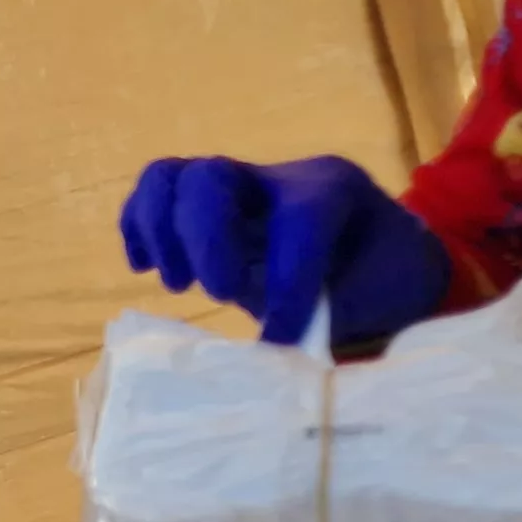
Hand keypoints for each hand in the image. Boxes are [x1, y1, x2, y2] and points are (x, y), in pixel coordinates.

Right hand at [118, 155, 448, 345]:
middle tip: (221, 295)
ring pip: (170, 177)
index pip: (297, 217)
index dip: (286, 277)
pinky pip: (154, 196)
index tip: (281, 334)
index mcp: (333, 188)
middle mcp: (277, 176)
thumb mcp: (378, 294)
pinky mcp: (204, 207)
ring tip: (181, 286)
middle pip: (211, 178)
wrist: (381, 260)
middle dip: (205, 241)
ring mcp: (235, 188)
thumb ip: (329, 309)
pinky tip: (146, 267)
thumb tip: (270, 344)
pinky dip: (138, 230)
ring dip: (160, 233)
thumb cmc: (382, 278)